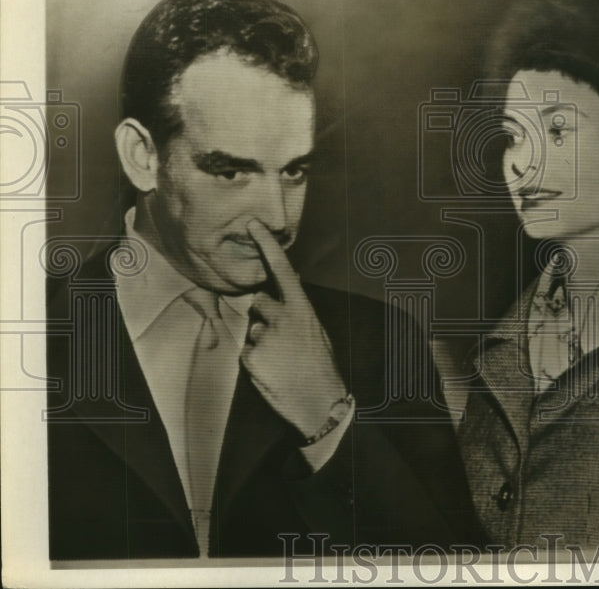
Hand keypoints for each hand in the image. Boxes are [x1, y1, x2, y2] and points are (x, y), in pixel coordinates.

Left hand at [241, 219, 347, 438]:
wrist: (320, 403)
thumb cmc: (321, 368)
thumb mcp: (317, 333)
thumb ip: (298, 315)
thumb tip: (281, 304)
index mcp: (302, 308)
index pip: (282, 269)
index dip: (266, 245)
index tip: (252, 225)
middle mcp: (282, 317)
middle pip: (259, 304)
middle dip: (264, 317)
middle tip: (282, 341)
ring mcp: (266, 336)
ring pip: (253, 330)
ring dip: (261, 342)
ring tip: (280, 361)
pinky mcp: (251, 356)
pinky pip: (247, 353)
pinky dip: (256, 363)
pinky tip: (272, 372)